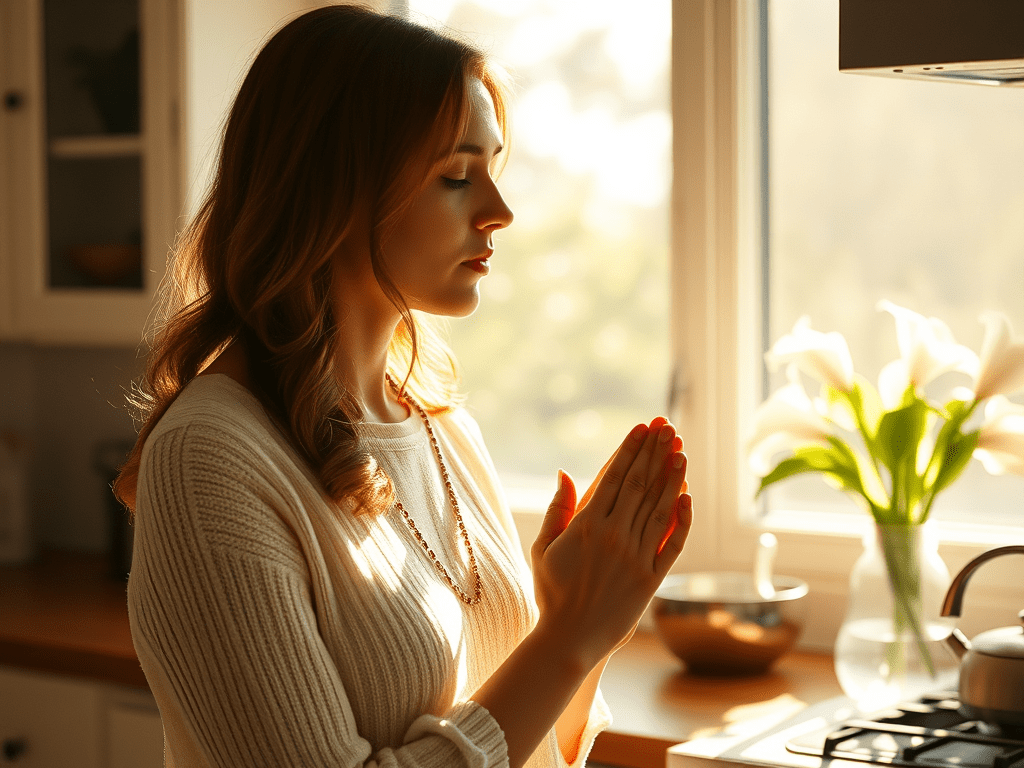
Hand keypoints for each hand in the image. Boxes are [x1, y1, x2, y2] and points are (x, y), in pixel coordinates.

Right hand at [530, 418, 692, 668]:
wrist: (569, 638)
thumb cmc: (552, 592)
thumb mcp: (543, 547)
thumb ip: (558, 509)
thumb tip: (565, 471)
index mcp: (586, 526)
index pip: (613, 477)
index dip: (630, 450)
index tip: (643, 428)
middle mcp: (614, 537)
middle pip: (639, 485)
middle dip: (654, 453)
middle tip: (667, 428)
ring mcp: (636, 557)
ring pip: (659, 508)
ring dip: (671, 478)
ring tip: (681, 451)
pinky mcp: (651, 579)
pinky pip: (673, 544)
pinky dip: (682, 520)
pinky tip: (687, 497)